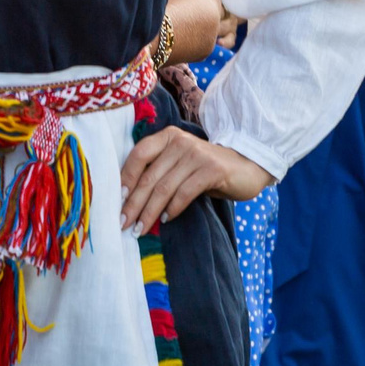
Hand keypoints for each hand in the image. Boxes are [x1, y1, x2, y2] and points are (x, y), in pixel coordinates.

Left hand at [119, 127, 272, 231]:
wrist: (248, 166)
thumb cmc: (207, 169)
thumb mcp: (180, 164)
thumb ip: (160, 172)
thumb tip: (130, 200)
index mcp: (167, 137)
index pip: (138, 155)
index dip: (125, 178)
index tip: (116, 202)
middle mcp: (180, 141)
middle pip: (149, 176)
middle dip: (134, 203)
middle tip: (123, 223)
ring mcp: (196, 154)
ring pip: (164, 187)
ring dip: (150, 212)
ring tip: (140, 229)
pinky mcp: (211, 169)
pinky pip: (185, 192)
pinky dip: (173, 208)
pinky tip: (166, 219)